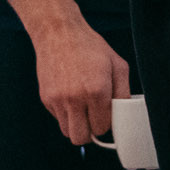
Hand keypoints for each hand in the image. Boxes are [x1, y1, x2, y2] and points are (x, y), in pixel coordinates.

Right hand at [29, 10, 131, 145]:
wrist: (58, 32)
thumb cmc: (90, 47)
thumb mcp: (117, 65)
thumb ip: (124, 92)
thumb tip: (123, 114)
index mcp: (96, 91)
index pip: (102, 128)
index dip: (106, 124)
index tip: (106, 116)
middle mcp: (75, 98)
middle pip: (81, 138)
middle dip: (90, 132)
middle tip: (93, 118)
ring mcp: (57, 99)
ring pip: (67, 131)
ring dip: (76, 124)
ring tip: (82, 108)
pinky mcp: (46, 98)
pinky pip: (57, 118)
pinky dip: (65, 113)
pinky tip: (70, 95)